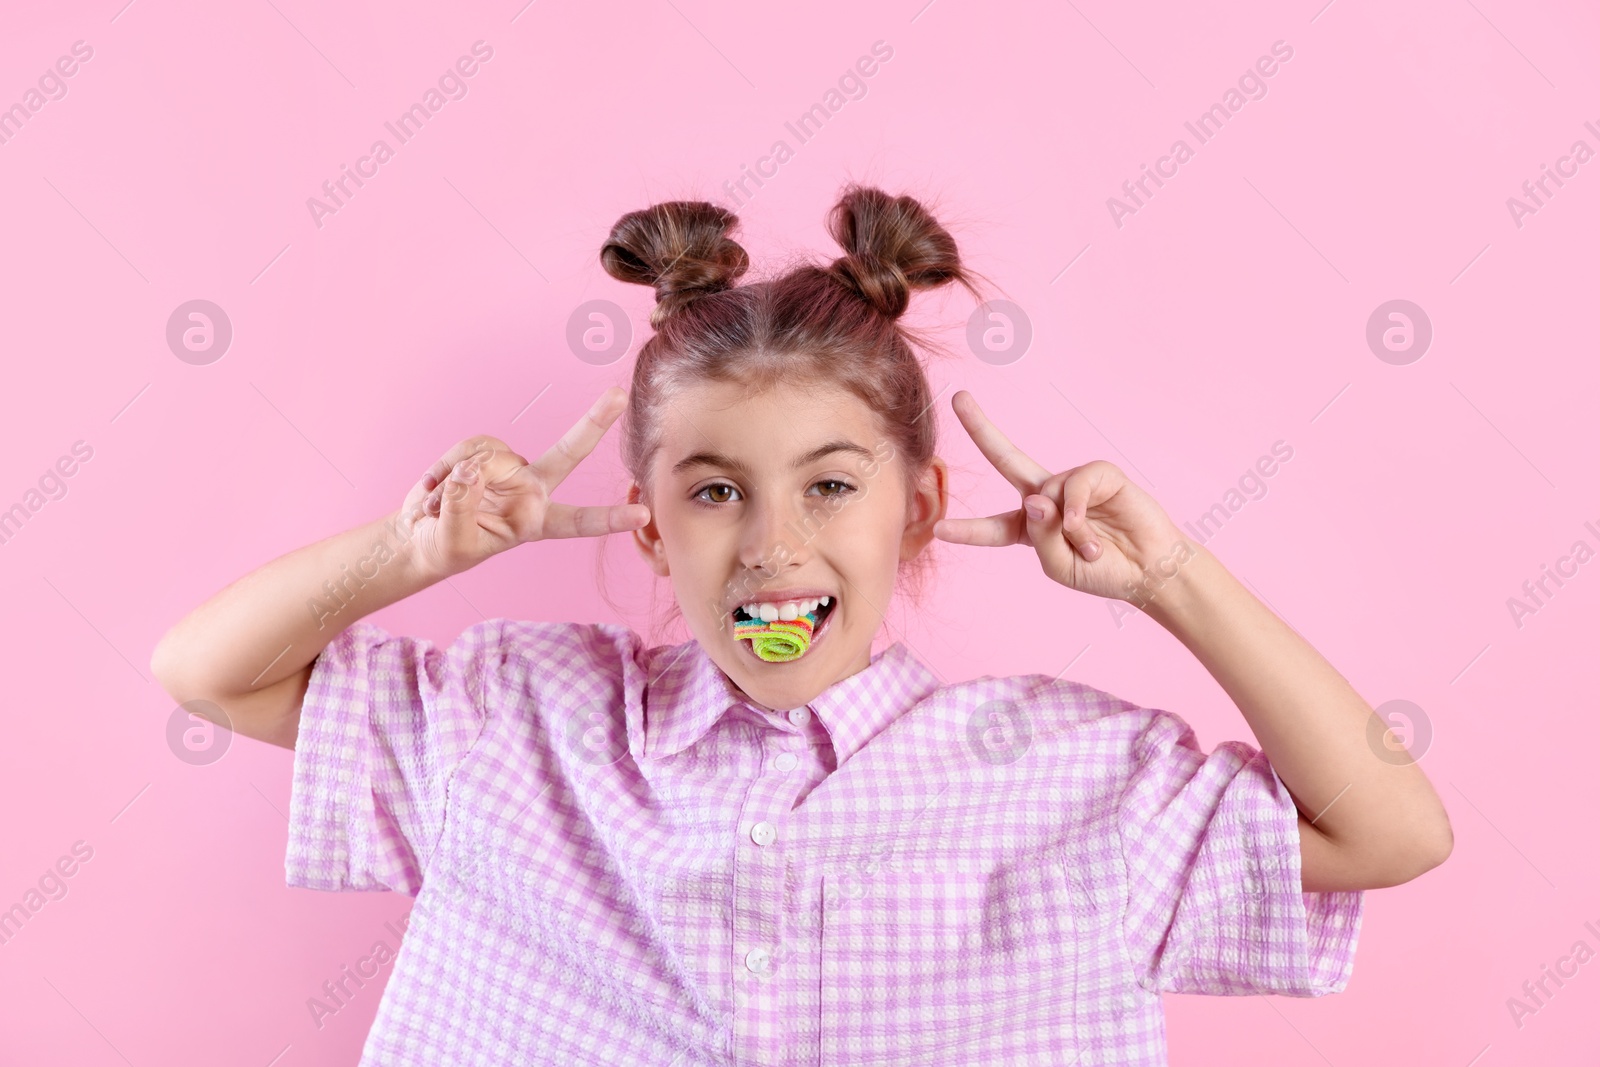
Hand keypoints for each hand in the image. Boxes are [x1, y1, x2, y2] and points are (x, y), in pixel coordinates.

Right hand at [397, 387, 650, 579]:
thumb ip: (462, 507)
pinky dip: (440, 469)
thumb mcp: (454, 541)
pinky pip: (466, 449)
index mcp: (537, 521)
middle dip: (593, 422)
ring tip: (434, 510)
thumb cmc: (444, 547)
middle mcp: (531, 489)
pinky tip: (429, 490)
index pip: (579, 520)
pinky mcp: (484, 451)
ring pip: (487, 456)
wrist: (419, 535)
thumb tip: (469, 471)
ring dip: (452, 482)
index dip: (610, 518)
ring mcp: (509, 467)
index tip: (643, 514)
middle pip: (568, 452)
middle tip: (618, 396)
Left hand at [933, 390, 1192, 602]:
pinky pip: (1073, 487)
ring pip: (1045, 493)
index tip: (938, 529)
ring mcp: (1072, 484)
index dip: (968, 530)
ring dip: (1066, 529)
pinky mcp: (1099, 473)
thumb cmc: (1105, 571)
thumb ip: (1039, 536)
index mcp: (1032, 528)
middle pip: (1007, 459)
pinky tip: (1092, 532)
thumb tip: (1036, 497)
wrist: (1150, 571)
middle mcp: (1048, 499)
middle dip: (982, 428)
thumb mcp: (1060, 566)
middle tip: (958, 398)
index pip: (993, 528)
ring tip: (1090, 547)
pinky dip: (1078, 513)